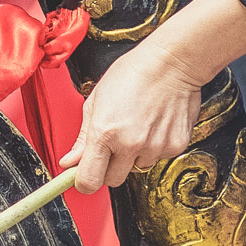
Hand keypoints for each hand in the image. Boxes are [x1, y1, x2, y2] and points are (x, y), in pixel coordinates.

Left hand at [59, 22, 205, 192]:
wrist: (171, 63)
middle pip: (113, 180)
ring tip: (137, 126)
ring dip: (133, 156)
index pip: (89, 180)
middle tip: (112, 146)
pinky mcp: (175, 146)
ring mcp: (154, 147)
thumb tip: (70, 161)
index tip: (82, 177)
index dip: (83, 182)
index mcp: (104, 132)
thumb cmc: (132, 74)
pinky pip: (158, 158)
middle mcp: (129, 144)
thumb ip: (82, 137)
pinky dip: (154, 147)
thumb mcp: (96, 100)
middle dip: (108, 168)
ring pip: (137, 168)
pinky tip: (153, 125)